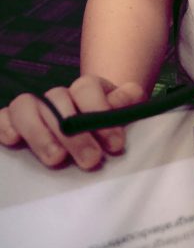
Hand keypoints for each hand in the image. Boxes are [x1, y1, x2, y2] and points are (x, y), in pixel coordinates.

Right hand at [0, 75, 145, 170]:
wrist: (89, 124)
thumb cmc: (107, 122)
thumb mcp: (124, 111)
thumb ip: (127, 102)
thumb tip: (124, 100)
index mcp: (85, 89)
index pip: (87, 87)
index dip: (100, 111)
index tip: (115, 144)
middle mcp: (58, 95)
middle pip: (58, 101)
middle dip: (76, 133)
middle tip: (90, 160)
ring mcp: (34, 107)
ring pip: (27, 106)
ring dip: (41, 133)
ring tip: (56, 159)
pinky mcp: (13, 122)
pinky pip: (3, 117)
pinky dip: (4, 126)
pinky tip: (13, 141)